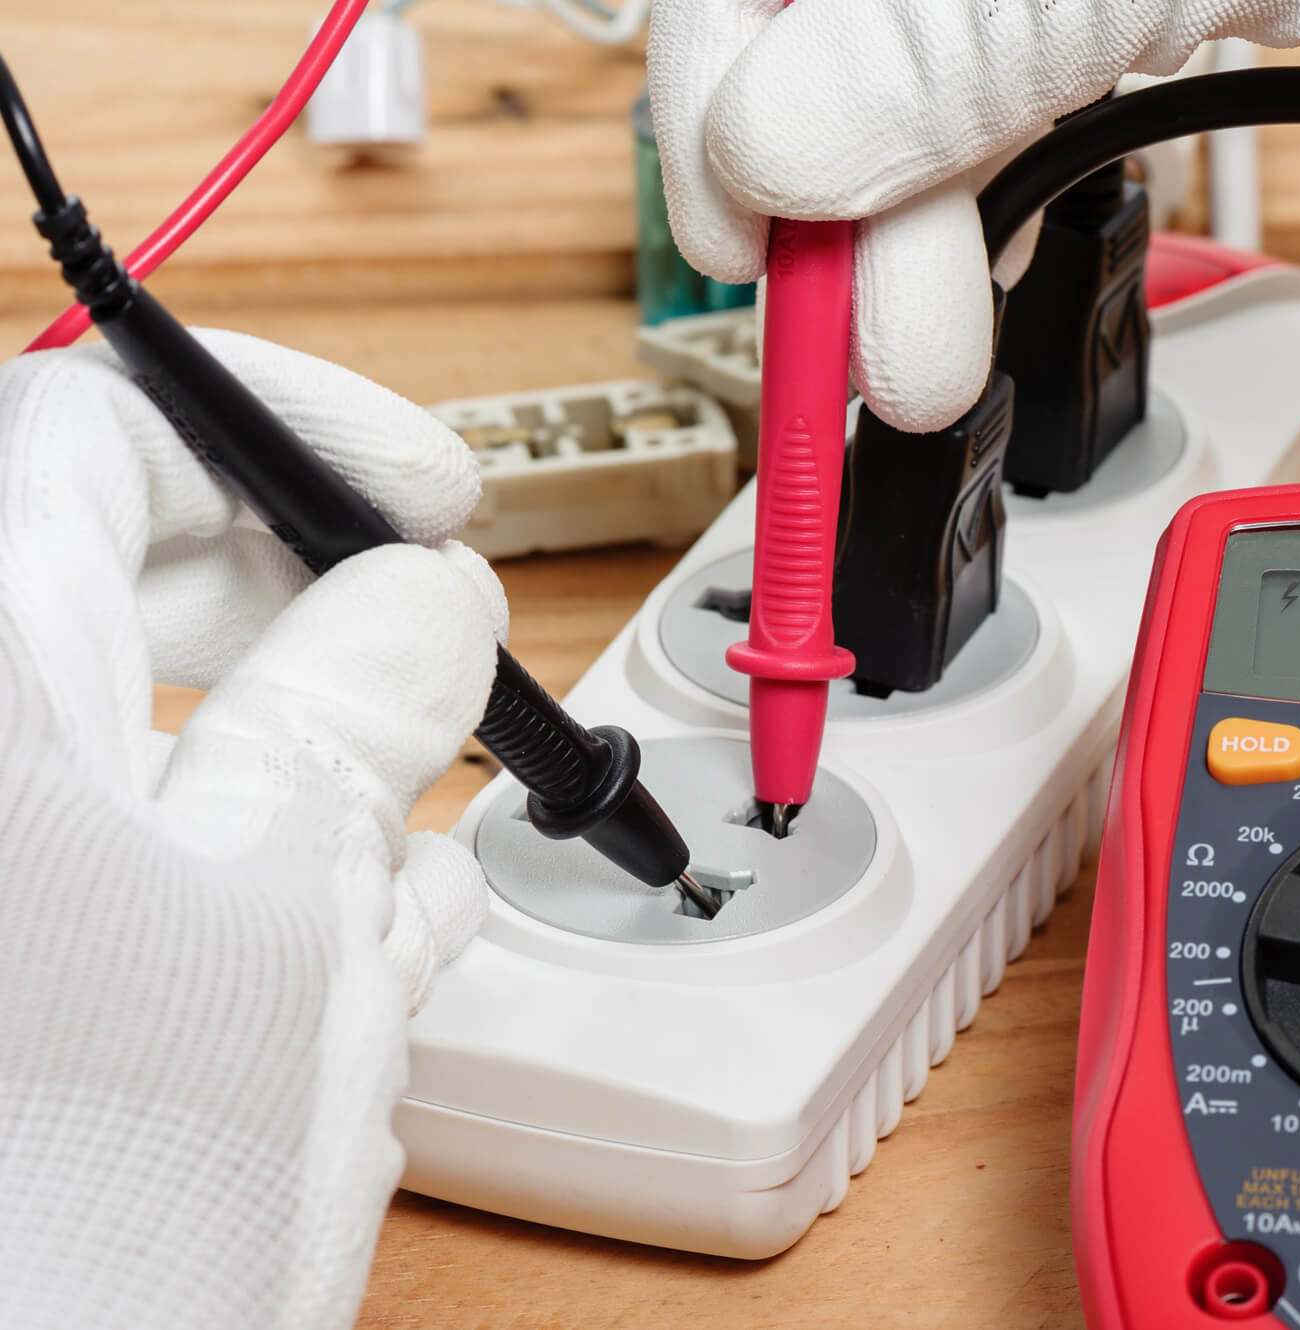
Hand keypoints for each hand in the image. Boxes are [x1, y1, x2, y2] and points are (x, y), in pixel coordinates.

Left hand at [0, 332, 505, 1328]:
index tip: (427, 489)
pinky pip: (114, 868)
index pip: (99, 433)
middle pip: (96, 569)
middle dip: (293, 591)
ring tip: (427, 821)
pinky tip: (364, 931)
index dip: (289, 432)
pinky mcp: (15, 988)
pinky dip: (241, 866)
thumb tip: (423, 599)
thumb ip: (358, 719)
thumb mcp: (286, 926)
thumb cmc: (78, 1217)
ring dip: (295, 751)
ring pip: (124, 735)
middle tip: (428, 631)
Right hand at [651, 0, 1299, 432]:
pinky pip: (1009, 105)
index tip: (740, 266)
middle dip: (825, 208)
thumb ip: (953, 41)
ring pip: (909, 92)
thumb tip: (770, 154)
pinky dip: (987, 198)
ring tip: (923, 359)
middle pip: (816, 43)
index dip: (712, 119)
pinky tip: (973, 266)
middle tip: (865, 362)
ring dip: (904, 231)